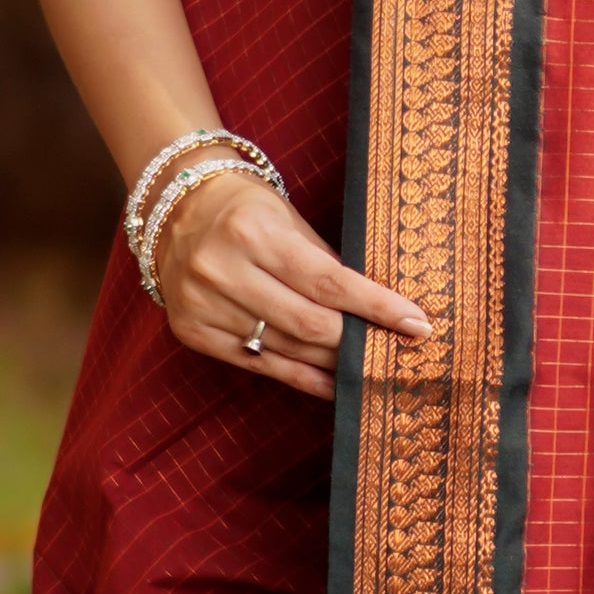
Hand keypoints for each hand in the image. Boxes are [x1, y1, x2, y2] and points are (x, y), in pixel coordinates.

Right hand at [153, 166, 429, 401]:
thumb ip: (328, 264)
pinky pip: (260, 366)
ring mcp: (203, 306)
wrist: (176, 210)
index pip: (328, 281)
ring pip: (287, 349)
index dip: (376, 307)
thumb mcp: (288, 220)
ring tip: (371, 365)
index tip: (416, 324)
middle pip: (308, 323)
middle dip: (358, 340)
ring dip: (335, 363)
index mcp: (251, 232)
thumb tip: (380, 308)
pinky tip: (334, 382)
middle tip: (397, 348)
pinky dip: (303, 377)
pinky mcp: (194, 333)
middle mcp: (221, 270)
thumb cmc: (246, 211)